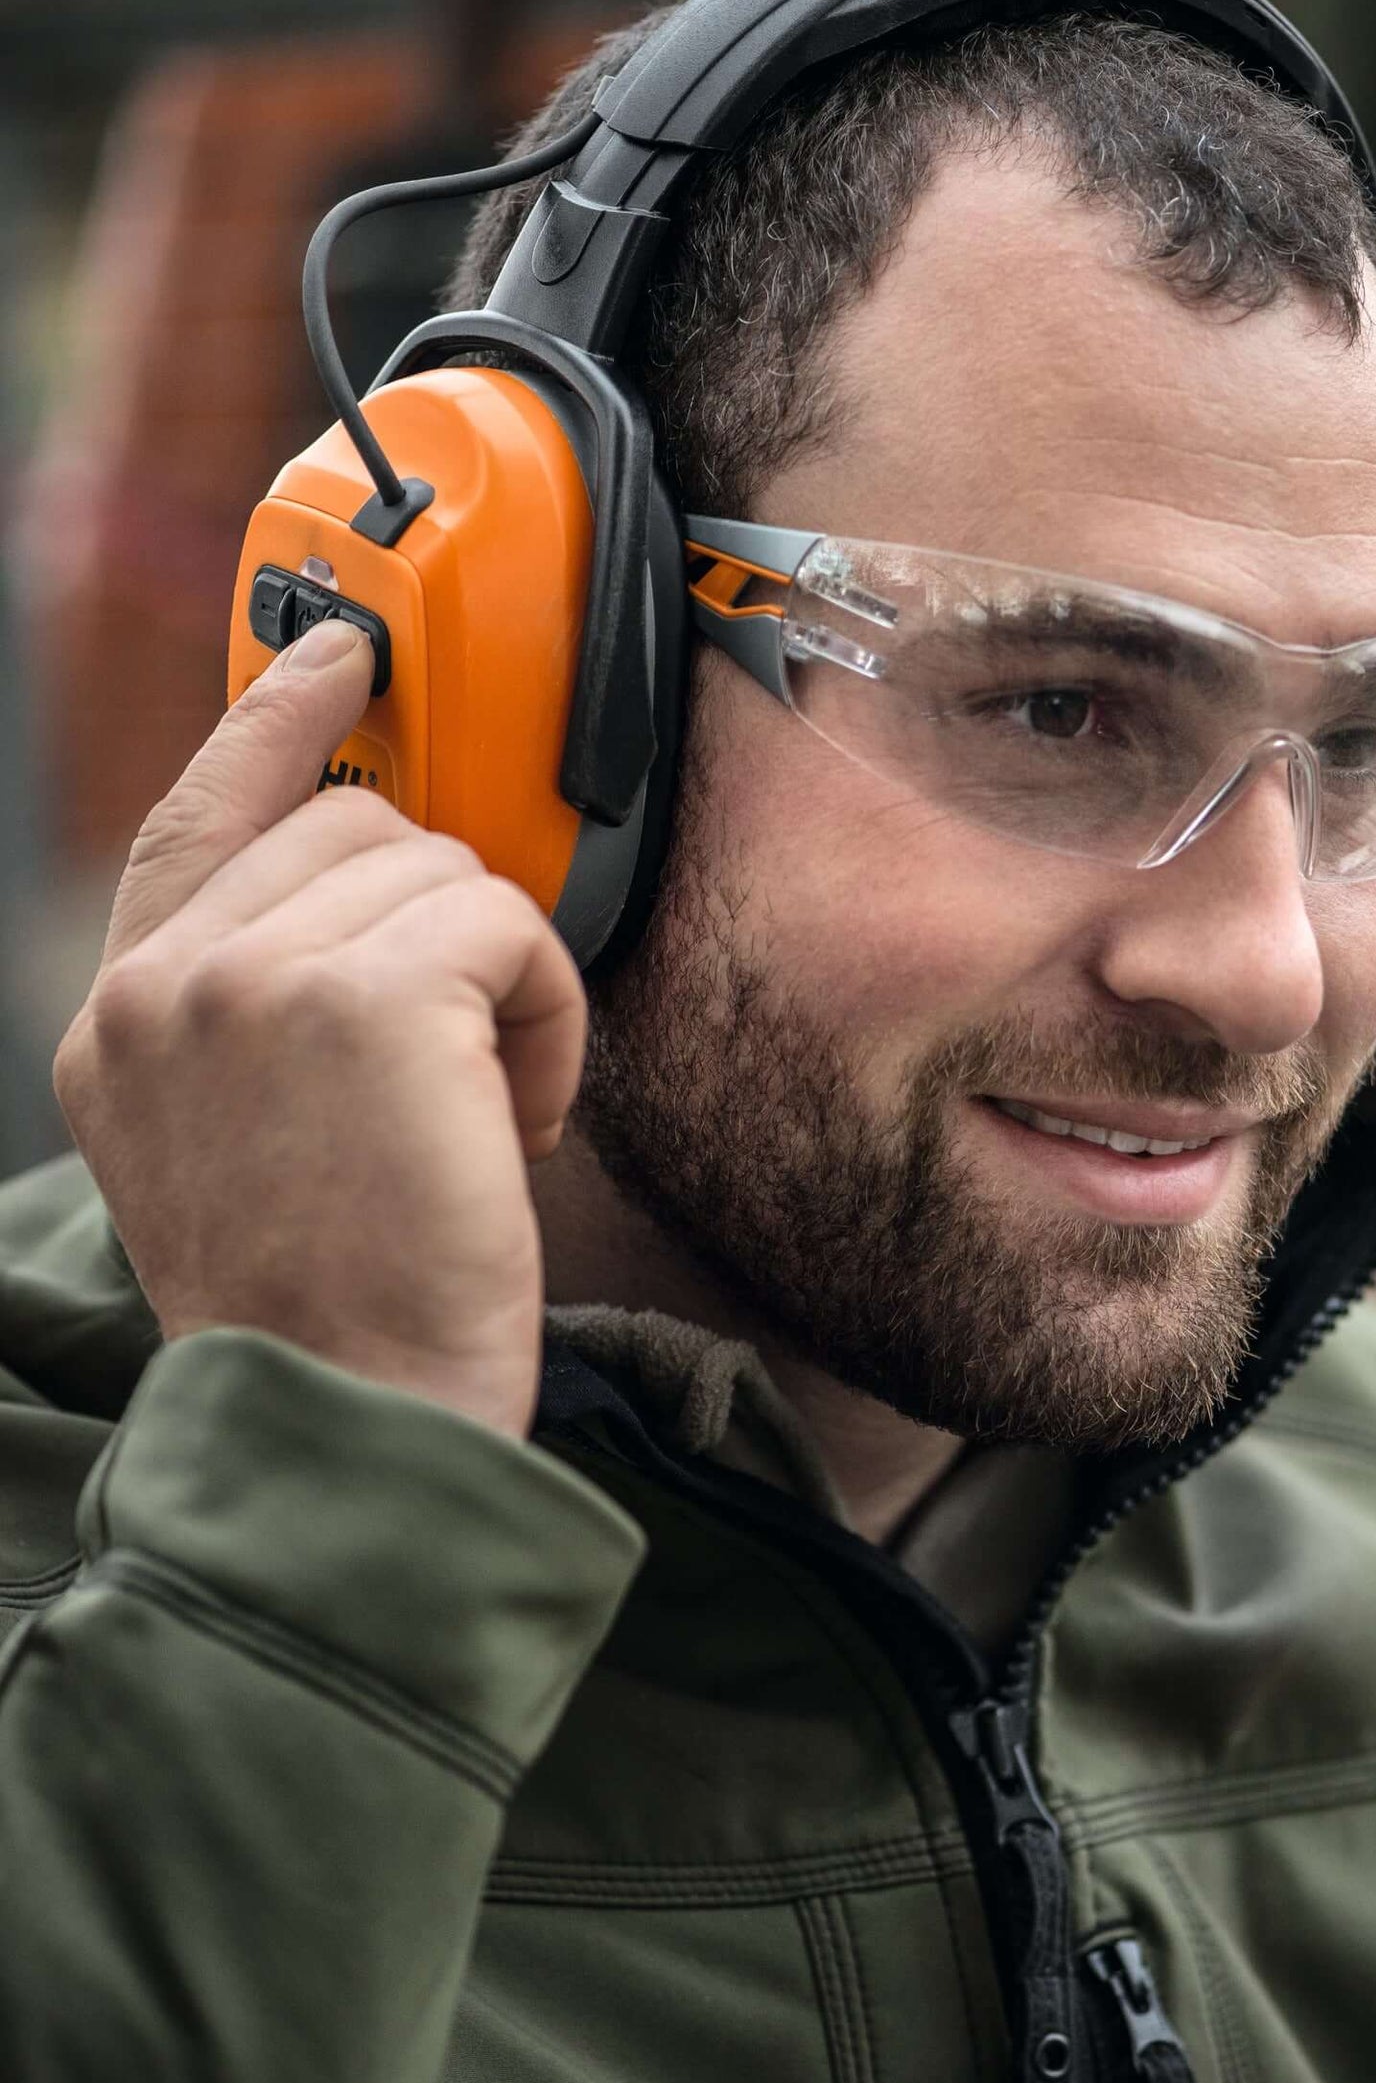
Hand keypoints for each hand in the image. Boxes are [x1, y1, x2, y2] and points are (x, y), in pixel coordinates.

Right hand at [54, 621, 585, 1436]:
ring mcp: (254, 980)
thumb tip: (364, 890)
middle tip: (450, 1087)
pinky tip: (510, 1127)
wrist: (354, 1423)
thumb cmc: (333, 1318)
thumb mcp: (233, 1150)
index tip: (339, 658)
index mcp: (120, 1023)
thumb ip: (253, 1014)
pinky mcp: (369, 996)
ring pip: (448, 875)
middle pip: (360, 837)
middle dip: (443, 941)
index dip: (274, 724)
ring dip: (501, 991)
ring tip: (470, 1125)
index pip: (191, 817)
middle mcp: (165, 987)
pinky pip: (511, 926)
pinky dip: (547, 1020)